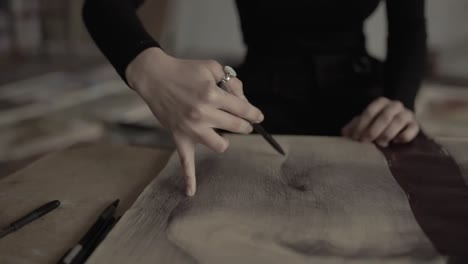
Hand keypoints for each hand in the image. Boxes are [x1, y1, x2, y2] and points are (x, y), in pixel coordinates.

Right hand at [126, 48, 263, 195]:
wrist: (155, 77)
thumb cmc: (185, 70)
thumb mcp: (212, 67)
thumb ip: (231, 82)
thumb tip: (243, 100)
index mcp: (212, 95)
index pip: (243, 109)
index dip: (254, 114)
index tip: (258, 117)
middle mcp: (203, 113)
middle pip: (236, 126)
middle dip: (245, 125)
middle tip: (244, 123)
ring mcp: (191, 128)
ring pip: (220, 145)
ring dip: (226, 139)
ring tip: (224, 133)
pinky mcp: (179, 137)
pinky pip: (185, 162)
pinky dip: (189, 178)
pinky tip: (191, 192)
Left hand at [341, 97, 418, 146]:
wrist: (397, 125)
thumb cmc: (375, 124)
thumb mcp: (363, 123)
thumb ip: (353, 126)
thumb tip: (345, 134)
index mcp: (380, 102)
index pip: (369, 112)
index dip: (361, 126)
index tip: (355, 138)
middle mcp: (395, 105)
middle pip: (384, 116)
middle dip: (373, 131)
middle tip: (366, 142)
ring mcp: (407, 114)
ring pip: (398, 121)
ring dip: (387, 134)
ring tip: (380, 144)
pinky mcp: (415, 125)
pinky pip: (411, 130)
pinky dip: (402, 137)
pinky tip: (395, 142)